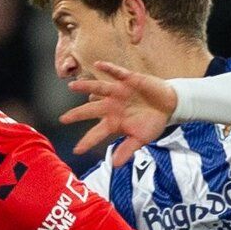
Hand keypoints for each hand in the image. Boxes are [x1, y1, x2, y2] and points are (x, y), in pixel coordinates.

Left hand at [60, 61, 177, 166]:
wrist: (168, 105)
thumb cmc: (152, 122)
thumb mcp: (140, 139)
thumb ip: (127, 149)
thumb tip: (114, 165)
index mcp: (113, 121)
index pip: (97, 133)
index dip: (87, 141)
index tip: (76, 151)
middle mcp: (111, 106)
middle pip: (91, 110)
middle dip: (77, 114)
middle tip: (63, 119)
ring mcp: (118, 92)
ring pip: (99, 89)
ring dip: (86, 87)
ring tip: (72, 86)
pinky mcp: (129, 80)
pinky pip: (117, 73)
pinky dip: (109, 69)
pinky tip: (98, 64)